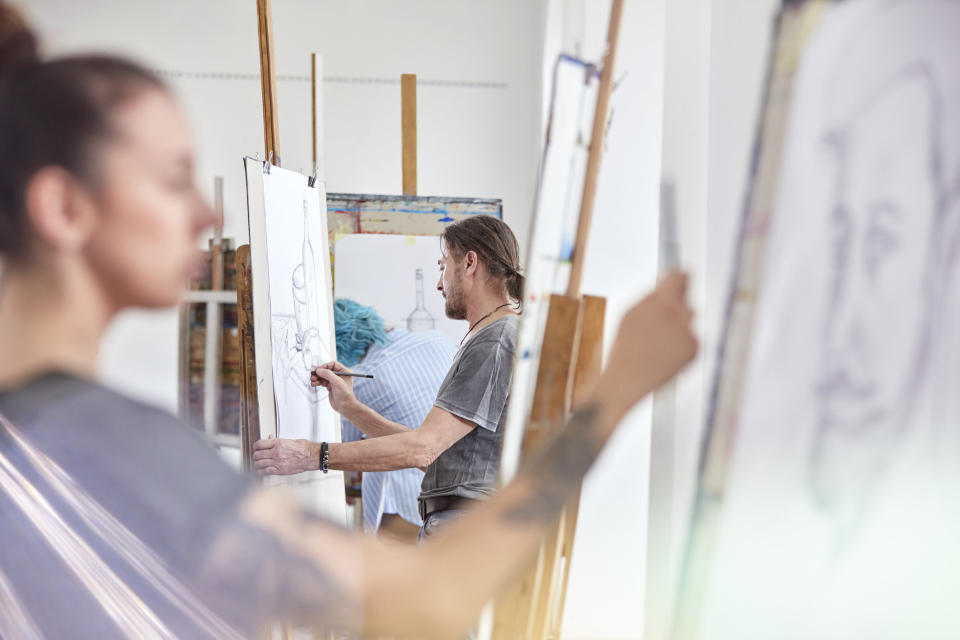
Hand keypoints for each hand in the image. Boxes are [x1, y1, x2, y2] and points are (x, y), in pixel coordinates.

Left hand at [252, 437, 317, 475]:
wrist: (311, 456)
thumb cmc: (303, 448)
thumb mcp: (289, 441)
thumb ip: (277, 441)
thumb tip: (270, 438)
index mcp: (277, 443)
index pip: (259, 444)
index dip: (255, 447)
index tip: (255, 448)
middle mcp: (275, 452)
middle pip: (257, 455)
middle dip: (255, 456)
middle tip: (256, 457)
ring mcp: (277, 462)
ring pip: (259, 464)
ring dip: (257, 464)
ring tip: (258, 464)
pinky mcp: (279, 470)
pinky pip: (264, 472)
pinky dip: (260, 472)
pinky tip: (261, 471)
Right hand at [311, 361, 356, 414]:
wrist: (345, 407)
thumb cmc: (345, 395)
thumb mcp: (337, 382)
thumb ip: (328, 374)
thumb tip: (319, 370)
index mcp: (344, 372)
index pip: (333, 364)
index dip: (326, 366)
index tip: (319, 369)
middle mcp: (339, 376)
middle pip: (327, 370)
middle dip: (320, 373)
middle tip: (313, 375)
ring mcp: (334, 381)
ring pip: (324, 376)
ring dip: (317, 378)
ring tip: (313, 380)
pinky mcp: (330, 387)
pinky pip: (322, 382)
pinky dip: (318, 382)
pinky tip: (314, 383)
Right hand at [598, 271, 697, 416]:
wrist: (626, 379)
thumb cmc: (624, 347)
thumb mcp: (632, 314)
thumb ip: (652, 298)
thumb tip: (668, 286)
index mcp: (661, 301)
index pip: (681, 277)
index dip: (679, 280)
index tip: (679, 283)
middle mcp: (678, 314)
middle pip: (687, 301)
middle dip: (677, 308)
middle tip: (661, 323)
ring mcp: (688, 332)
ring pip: (689, 320)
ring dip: (679, 327)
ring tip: (657, 343)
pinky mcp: (694, 349)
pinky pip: (692, 339)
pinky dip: (681, 346)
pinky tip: (664, 356)